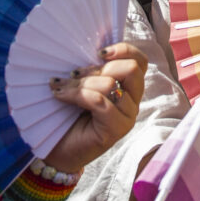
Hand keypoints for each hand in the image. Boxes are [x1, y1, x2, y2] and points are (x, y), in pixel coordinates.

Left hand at [42, 42, 147, 172]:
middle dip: (98, 68)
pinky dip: (76, 95)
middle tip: (74, 74)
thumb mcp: (84, 86)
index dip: (123, 49)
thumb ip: (92, 70)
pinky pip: (100, 102)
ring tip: (60, 87)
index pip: (141, 61)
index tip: (98, 52)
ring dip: (80, 83)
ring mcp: (127, 117)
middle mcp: (134, 102)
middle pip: (132, 69)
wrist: (58, 152)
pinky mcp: (116, 130)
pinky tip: (59, 96)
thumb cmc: (68, 116)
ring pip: (111, 85)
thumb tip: (88, 48)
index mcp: (129, 88)